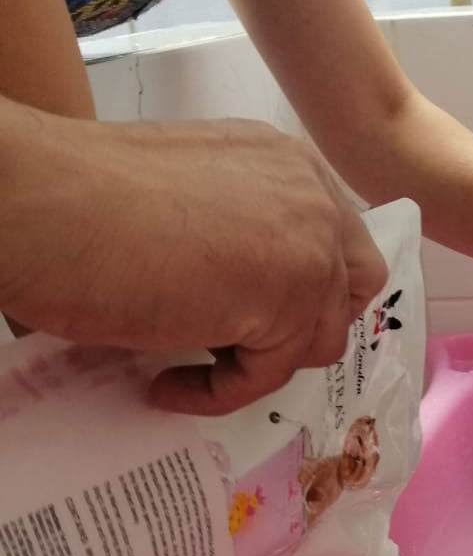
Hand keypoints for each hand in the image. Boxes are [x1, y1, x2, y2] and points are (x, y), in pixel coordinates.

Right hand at [0, 101, 386, 414]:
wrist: (39, 203)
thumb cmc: (84, 196)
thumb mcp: (192, 202)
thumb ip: (243, 230)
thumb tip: (252, 295)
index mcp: (288, 163)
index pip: (338, 240)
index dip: (310, 287)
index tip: (262, 316)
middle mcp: (312, 197)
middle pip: (350, 289)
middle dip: (303, 326)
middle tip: (240, 346)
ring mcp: (309, 248)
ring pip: (315, 339)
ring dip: (257, 362)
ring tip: (187, 363)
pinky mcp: (288, 303)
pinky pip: (269, 374)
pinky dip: (220, 391)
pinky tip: (166, 382)